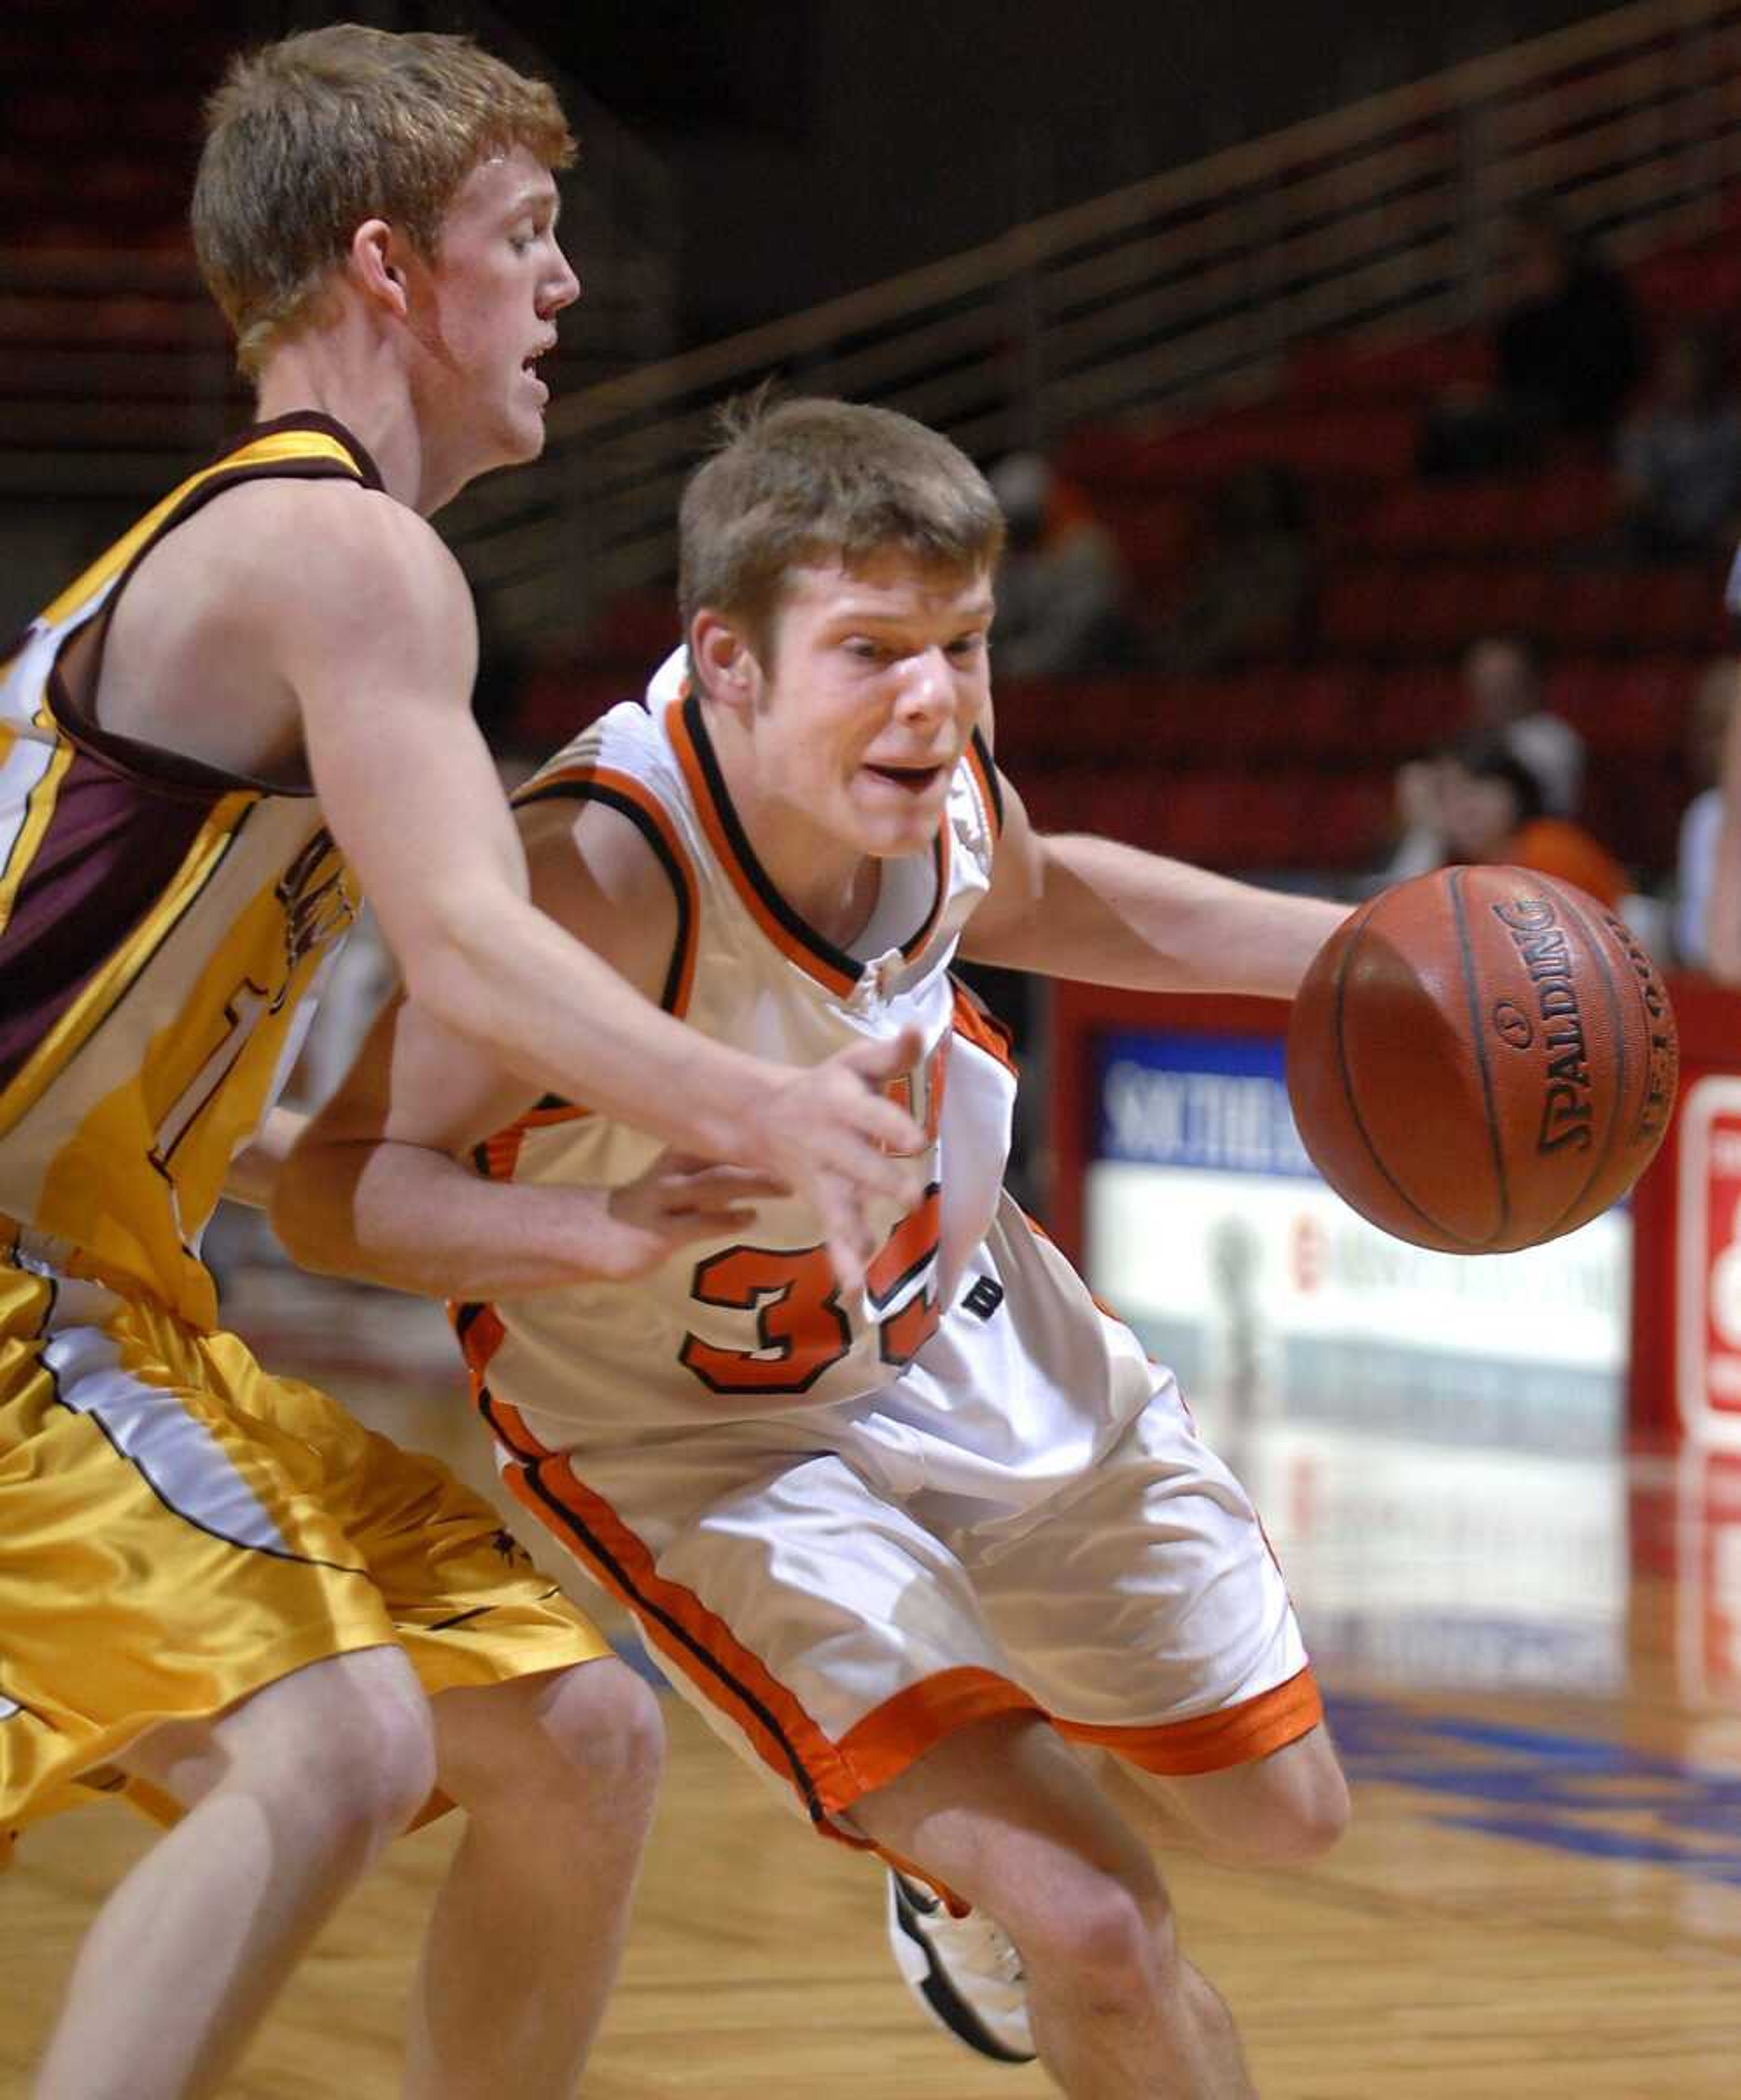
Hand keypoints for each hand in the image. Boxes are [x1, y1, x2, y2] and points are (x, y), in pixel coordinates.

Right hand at [591, 1150, 784, 1282]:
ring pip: (712, 1184)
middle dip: (762, 1154)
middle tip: (802, 1155)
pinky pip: (697, 1222)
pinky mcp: (659, 1232)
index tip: (796, 1128)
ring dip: (752, 1183)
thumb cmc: (656, 1208)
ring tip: (786, 1186)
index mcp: (680, 1155)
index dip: (760, 1131)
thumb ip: (722, 1171)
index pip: (722, 1137)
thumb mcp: (686, 1181)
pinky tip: (750, 1217)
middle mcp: (672, 1171)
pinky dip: (726, 1219)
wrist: (599, 1235)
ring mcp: (664, 1201)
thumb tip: (770, 1165)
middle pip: (722, 1155)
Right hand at [741, 1028, 927, 1292]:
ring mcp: (823, 1180)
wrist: (761, 1117)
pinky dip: (843, 1264)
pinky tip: (856, 1292)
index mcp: (842, 1105)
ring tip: (864, 1268)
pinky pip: (832, 1236)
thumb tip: (922, 1029)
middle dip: (880, 1181)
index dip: (891, 1125)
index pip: (870, 1114)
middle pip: (857, 1164)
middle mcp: (831, 1145)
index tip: (917, 1139)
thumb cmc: (825, 1088)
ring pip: (836, 1210)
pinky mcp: (821, 1205)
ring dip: (851, 1239)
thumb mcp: (853, 1062)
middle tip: (909, 1199)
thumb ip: (891, 1053)